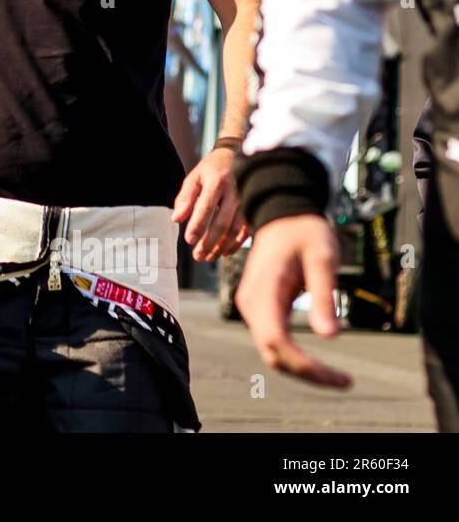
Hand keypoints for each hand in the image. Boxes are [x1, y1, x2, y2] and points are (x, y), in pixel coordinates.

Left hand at [172, 147, 248, 261]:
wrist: (238, 155)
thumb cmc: (212, 169)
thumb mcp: (195, 177)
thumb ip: (185, 198)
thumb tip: (176, 219)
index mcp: (217, 181)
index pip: (206, 207)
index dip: (198, 225)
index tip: (189, 241)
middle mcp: (236, 190)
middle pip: (223, 222)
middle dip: (209, 242)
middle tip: (197, 256)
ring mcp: (248, 200)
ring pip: (236, 230)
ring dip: (222, 247)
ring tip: (208, 257)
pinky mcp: (256, 207)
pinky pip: (247, 230)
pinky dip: (236, 244)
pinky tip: (224, 252)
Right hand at [236, 214, 350, 388]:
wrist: (282, 214)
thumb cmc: (305, 232)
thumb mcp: (323, 259)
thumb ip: (324, 296)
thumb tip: (330, 336)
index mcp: (264, 290)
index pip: (277, 341)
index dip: (306, 365)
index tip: (340, 377)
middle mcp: (250, 303)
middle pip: (273, 353)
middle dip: (307, 373)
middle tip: (344, 381)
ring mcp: (251, 307)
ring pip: (271, 351)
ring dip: (301, 369)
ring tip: (336, 376)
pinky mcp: (259, 308)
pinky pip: (273, 341)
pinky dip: (295, 357)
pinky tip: (318, 362)